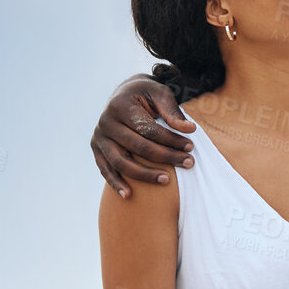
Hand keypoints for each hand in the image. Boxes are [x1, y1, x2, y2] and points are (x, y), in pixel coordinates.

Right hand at [92, 76, 195, 197]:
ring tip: (166, 180)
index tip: (191, 148)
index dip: (171, 140)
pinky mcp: (96, 149)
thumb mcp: (160, 93)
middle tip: (188, 163)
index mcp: (120, 106)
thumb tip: (190, 129)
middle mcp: (105, 122)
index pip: (149, 129)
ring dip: (144, 174)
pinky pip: (105, 169)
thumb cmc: (146, 95)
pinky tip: (128, 195)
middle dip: (165, 157)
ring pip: (121, 162)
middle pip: (137, 147)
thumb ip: (172, 111)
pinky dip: (115, 183)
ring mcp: (99, 137)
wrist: (124, 94)